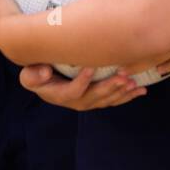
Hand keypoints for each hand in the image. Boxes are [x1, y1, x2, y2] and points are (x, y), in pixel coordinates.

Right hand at [0, 0, 146, 110]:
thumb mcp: (15, 16)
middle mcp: (55, 89)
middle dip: (79, 86)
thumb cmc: (35, 35)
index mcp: (37, 72)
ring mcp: (75, 97)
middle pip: (66, 96)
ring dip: (107, 92)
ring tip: (124, 79)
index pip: (32, 80)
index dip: (38, 78)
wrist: (57, 53)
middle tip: (92, 69)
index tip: (47, 67)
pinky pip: (107, 102)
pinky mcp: (93, 97)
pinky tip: (139, 89)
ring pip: (90, 101)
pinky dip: (122, 96)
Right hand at [17, 64, 145, 110]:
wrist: (42, 79)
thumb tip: (45, 73)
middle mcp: (75, 102)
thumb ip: (32, 75)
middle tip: (123, 77)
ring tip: (133, 83)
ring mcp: (87, 102)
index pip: (73, 92)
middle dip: (110, 88)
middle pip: (94, 98)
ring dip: (121, 93)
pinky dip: (128, 95)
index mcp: (59, 95)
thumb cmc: (36, 72)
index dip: (82, 81)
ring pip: (106, 100)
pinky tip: (141, 90)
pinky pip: (113, 100)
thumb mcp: (28, 74)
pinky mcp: (97, 99)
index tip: (91, 67)